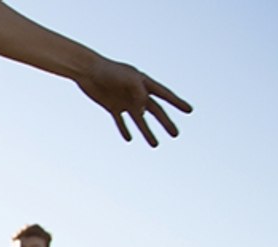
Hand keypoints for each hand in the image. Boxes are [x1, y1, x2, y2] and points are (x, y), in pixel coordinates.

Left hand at [75, 57, 192, 146]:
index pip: (165, 95)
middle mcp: (136, 93)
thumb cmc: (109, 71)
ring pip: (139, 120)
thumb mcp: (129, 80)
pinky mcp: (111, 107)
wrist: (87, 71)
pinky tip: (129, 139)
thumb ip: (139, 94)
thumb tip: (143, 112)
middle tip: (176, 134)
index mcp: (144, 83)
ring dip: (147, 132)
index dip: (177, 103)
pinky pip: (120, 121)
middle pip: (155, 111)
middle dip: (165, 123)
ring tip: (155, 145)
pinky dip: (124, 130)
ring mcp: (124, 101)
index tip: (189, 110)